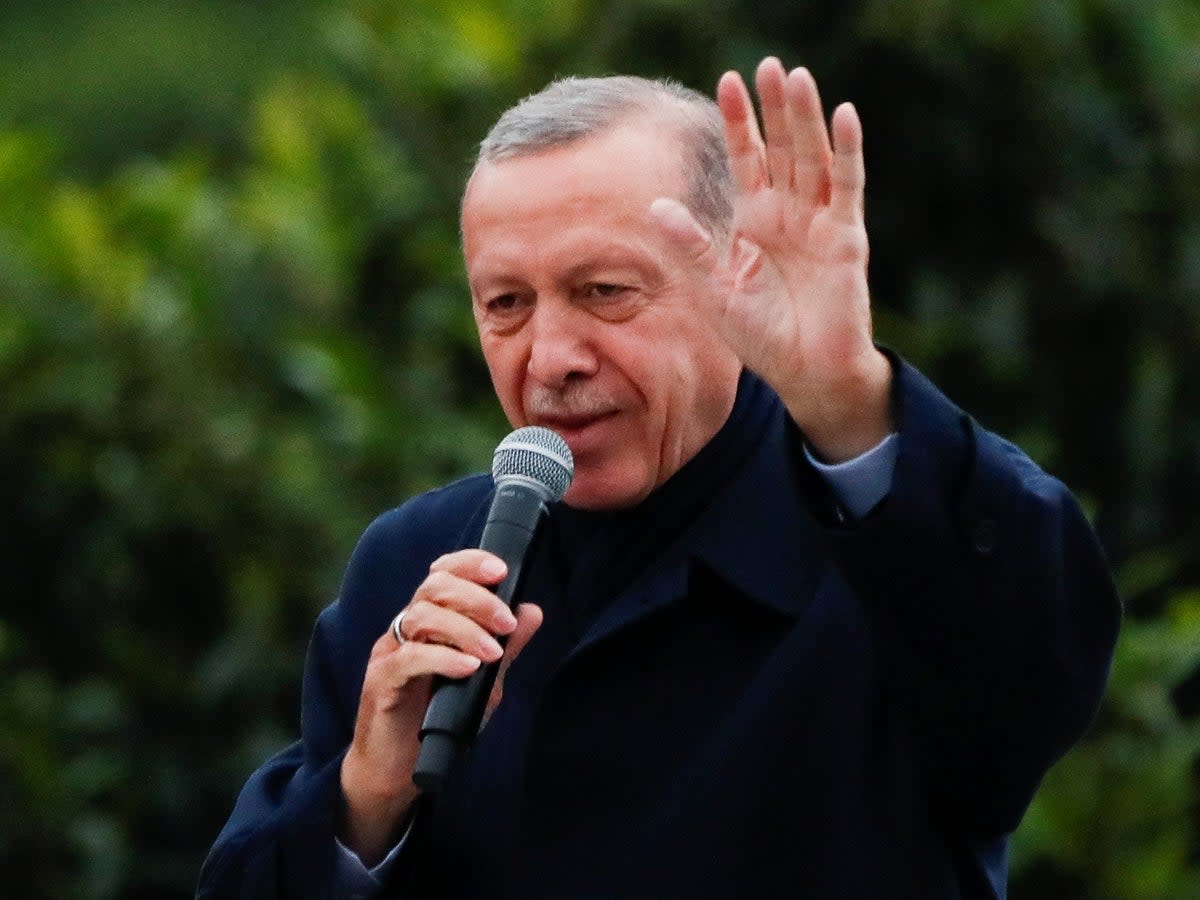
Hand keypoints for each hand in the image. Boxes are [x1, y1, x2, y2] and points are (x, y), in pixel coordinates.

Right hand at [338, 549, 542, 864]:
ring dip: (465, 629)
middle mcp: (406, 629)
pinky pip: (409, 658)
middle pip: (434, 587)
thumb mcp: (484, 681)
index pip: (443, 574)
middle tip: (506, 623)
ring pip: (422, 617)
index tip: (502, 570)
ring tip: (493, 652)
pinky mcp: (381, 682)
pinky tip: (469, 668)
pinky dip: (443, 658)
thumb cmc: (438, 718)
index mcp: (429, 620)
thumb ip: (507, 648)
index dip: (469, 563)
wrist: (397, 770)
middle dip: (476, 598)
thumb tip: (532, 611)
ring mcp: (390, 652)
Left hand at [652, 57, 891, 460]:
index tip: (727, 81)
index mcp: (755, 220)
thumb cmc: (759, 338)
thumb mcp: (713, 293)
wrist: (804, 373)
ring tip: (797, 77)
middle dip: (775, 108)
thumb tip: (656, 206)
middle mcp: (789, 213)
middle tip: (768, 64)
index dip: (740, 122)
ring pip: (814, 157)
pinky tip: (842, 114)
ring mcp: (820, 222)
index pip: (747, 158)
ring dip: (807, 119)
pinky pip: (846, 187)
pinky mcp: (846, 238)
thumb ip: (690, 249)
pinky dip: (846, 151)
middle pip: (783, 147)